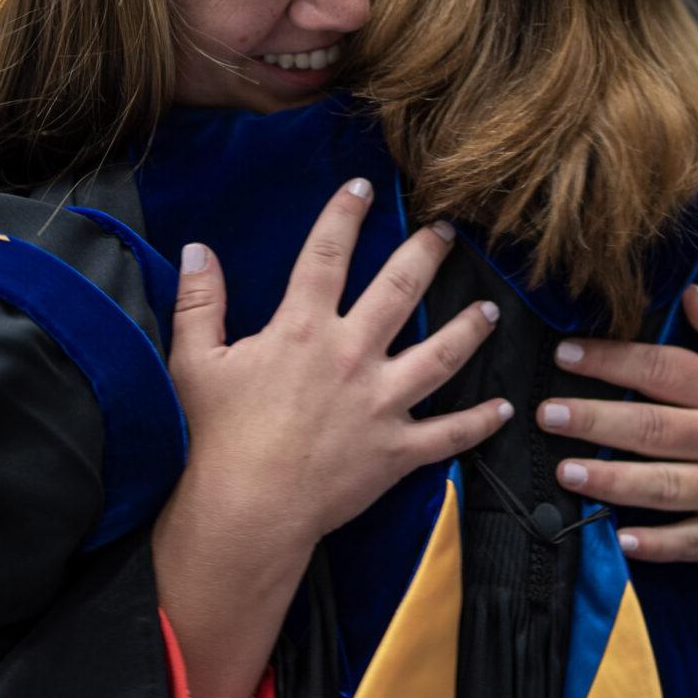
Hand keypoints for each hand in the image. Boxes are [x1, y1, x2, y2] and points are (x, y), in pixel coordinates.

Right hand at [153, 180, 507, 697]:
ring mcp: (381, 403)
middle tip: (448, 232)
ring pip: (441, 356)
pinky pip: (448, 434)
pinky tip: (503, 409)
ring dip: (468, 328)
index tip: (364, 187)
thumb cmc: (215, 438)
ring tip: (489, 308)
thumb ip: (199, 302)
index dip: (345, 215)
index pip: (327, 255)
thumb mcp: (194, 362)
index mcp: (302, 329)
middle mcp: (351, 355)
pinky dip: (478, 422)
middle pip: (400, 290)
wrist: (247, 509)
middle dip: (427, 254)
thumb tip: (197, 249)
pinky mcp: (396, 450)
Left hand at [537, 285, 697, 617]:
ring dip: (613, 481)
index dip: (612, 360)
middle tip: (547, 416)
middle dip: (596, 421)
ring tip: (566, 472)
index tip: (565, 354)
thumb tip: (689, 294)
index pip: (663, 369)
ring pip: (666, 486)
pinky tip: (620, 539)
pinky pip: (695, 541)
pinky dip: (659, 544)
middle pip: (655, 429)